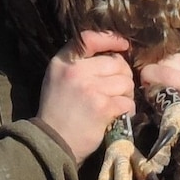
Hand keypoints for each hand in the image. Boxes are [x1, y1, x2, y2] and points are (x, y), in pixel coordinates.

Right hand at [38, 31, 135, 165]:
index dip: (111, 39)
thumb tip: (112, 53)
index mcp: (63, 62)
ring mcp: (90, 89)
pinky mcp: (102, 107)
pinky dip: (126, 109)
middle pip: (116, 63)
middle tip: (117, 89)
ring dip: (126, 94)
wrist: (53, 141)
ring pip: (125, 83)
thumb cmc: (57, 110)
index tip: (124, 45)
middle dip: (122, 76)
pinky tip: (117, 115)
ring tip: (116, 103)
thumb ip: (77, 62)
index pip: (91, 39)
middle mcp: (76, 71)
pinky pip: (127, 101)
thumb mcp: (57, 77)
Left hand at [140, 26, 179, 139]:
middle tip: (160, 66)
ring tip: (159, 78)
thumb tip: (164, 19)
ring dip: (154, 66)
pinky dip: (149, 77)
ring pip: (164, 56)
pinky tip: (153, 85)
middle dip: (161, 53)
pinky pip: (157, 71)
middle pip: (173, 41)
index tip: (165, 45)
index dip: (171, 36)